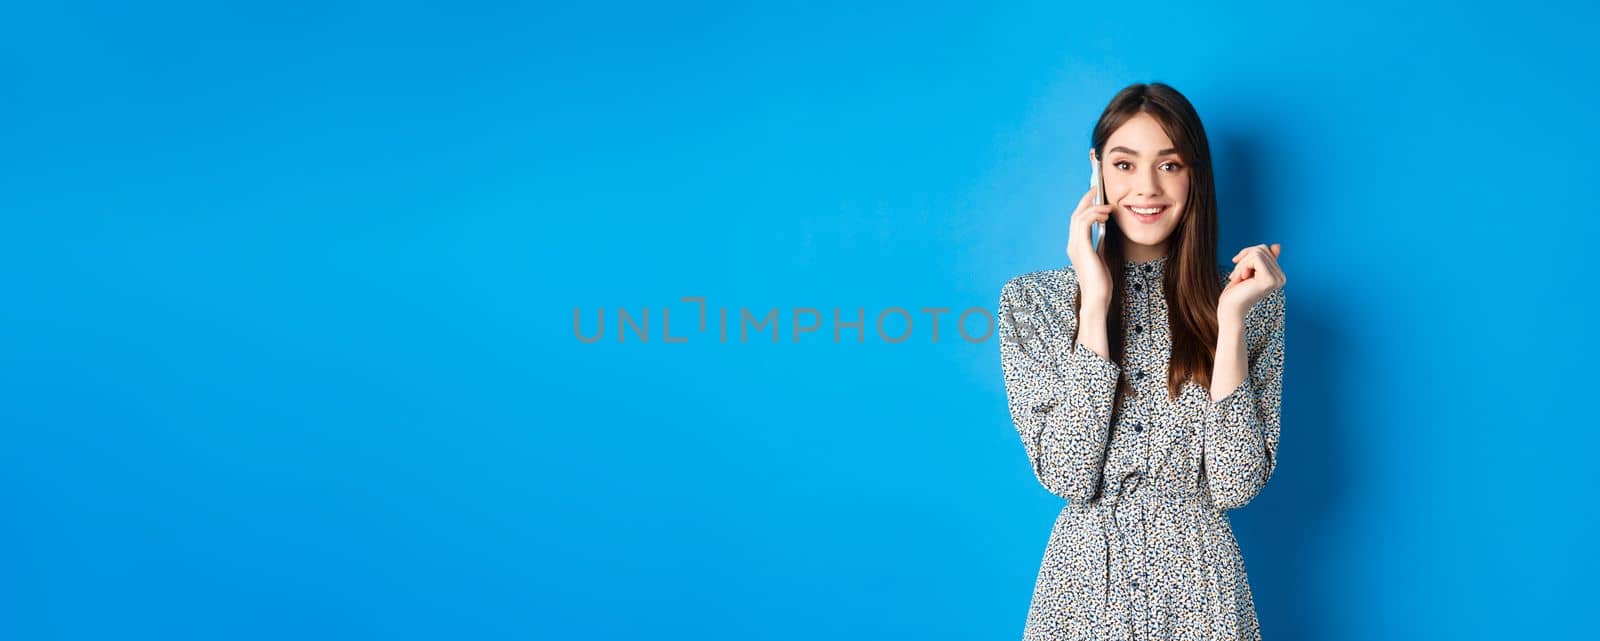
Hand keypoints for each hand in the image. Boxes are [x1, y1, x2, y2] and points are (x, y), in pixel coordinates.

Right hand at [1065, 183, 1113, 308]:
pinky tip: (1106, 215)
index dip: (1086, 207)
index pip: (1078, 221)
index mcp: (1076, 247)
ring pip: (1079, 216)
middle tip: (1099, 189)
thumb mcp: (1101, 258)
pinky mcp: (1081, 247)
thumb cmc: (1101, 282)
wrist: (1097, 298)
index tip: (1097, 197)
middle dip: (1087, 200)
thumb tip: (1106, 231)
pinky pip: (1085, 223)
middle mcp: (1072, 244)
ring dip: (1094, 207)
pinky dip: (1095, 215)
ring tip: (1107, 204)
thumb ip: (1100, 244)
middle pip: (1076, 214)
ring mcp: (1074, 246)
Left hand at [1219, 243, 1285, 322]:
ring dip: (1241, 264)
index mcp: (1278, 275)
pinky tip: (1241, 279)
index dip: (1247, 255)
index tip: (1240, 271)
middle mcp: (1281, 277)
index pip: (1265, 249)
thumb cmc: (1236, 292)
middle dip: (1244, 259)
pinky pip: (1255, 258)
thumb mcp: (1248, 270)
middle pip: (1262, 249)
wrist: (1230, 309)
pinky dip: (1242, 266)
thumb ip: (1262, 259)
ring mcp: (1277, 279)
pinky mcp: (1269, 279)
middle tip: (1238, 276)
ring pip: (1257, 252)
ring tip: (1239, 278)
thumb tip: (1277, 245)